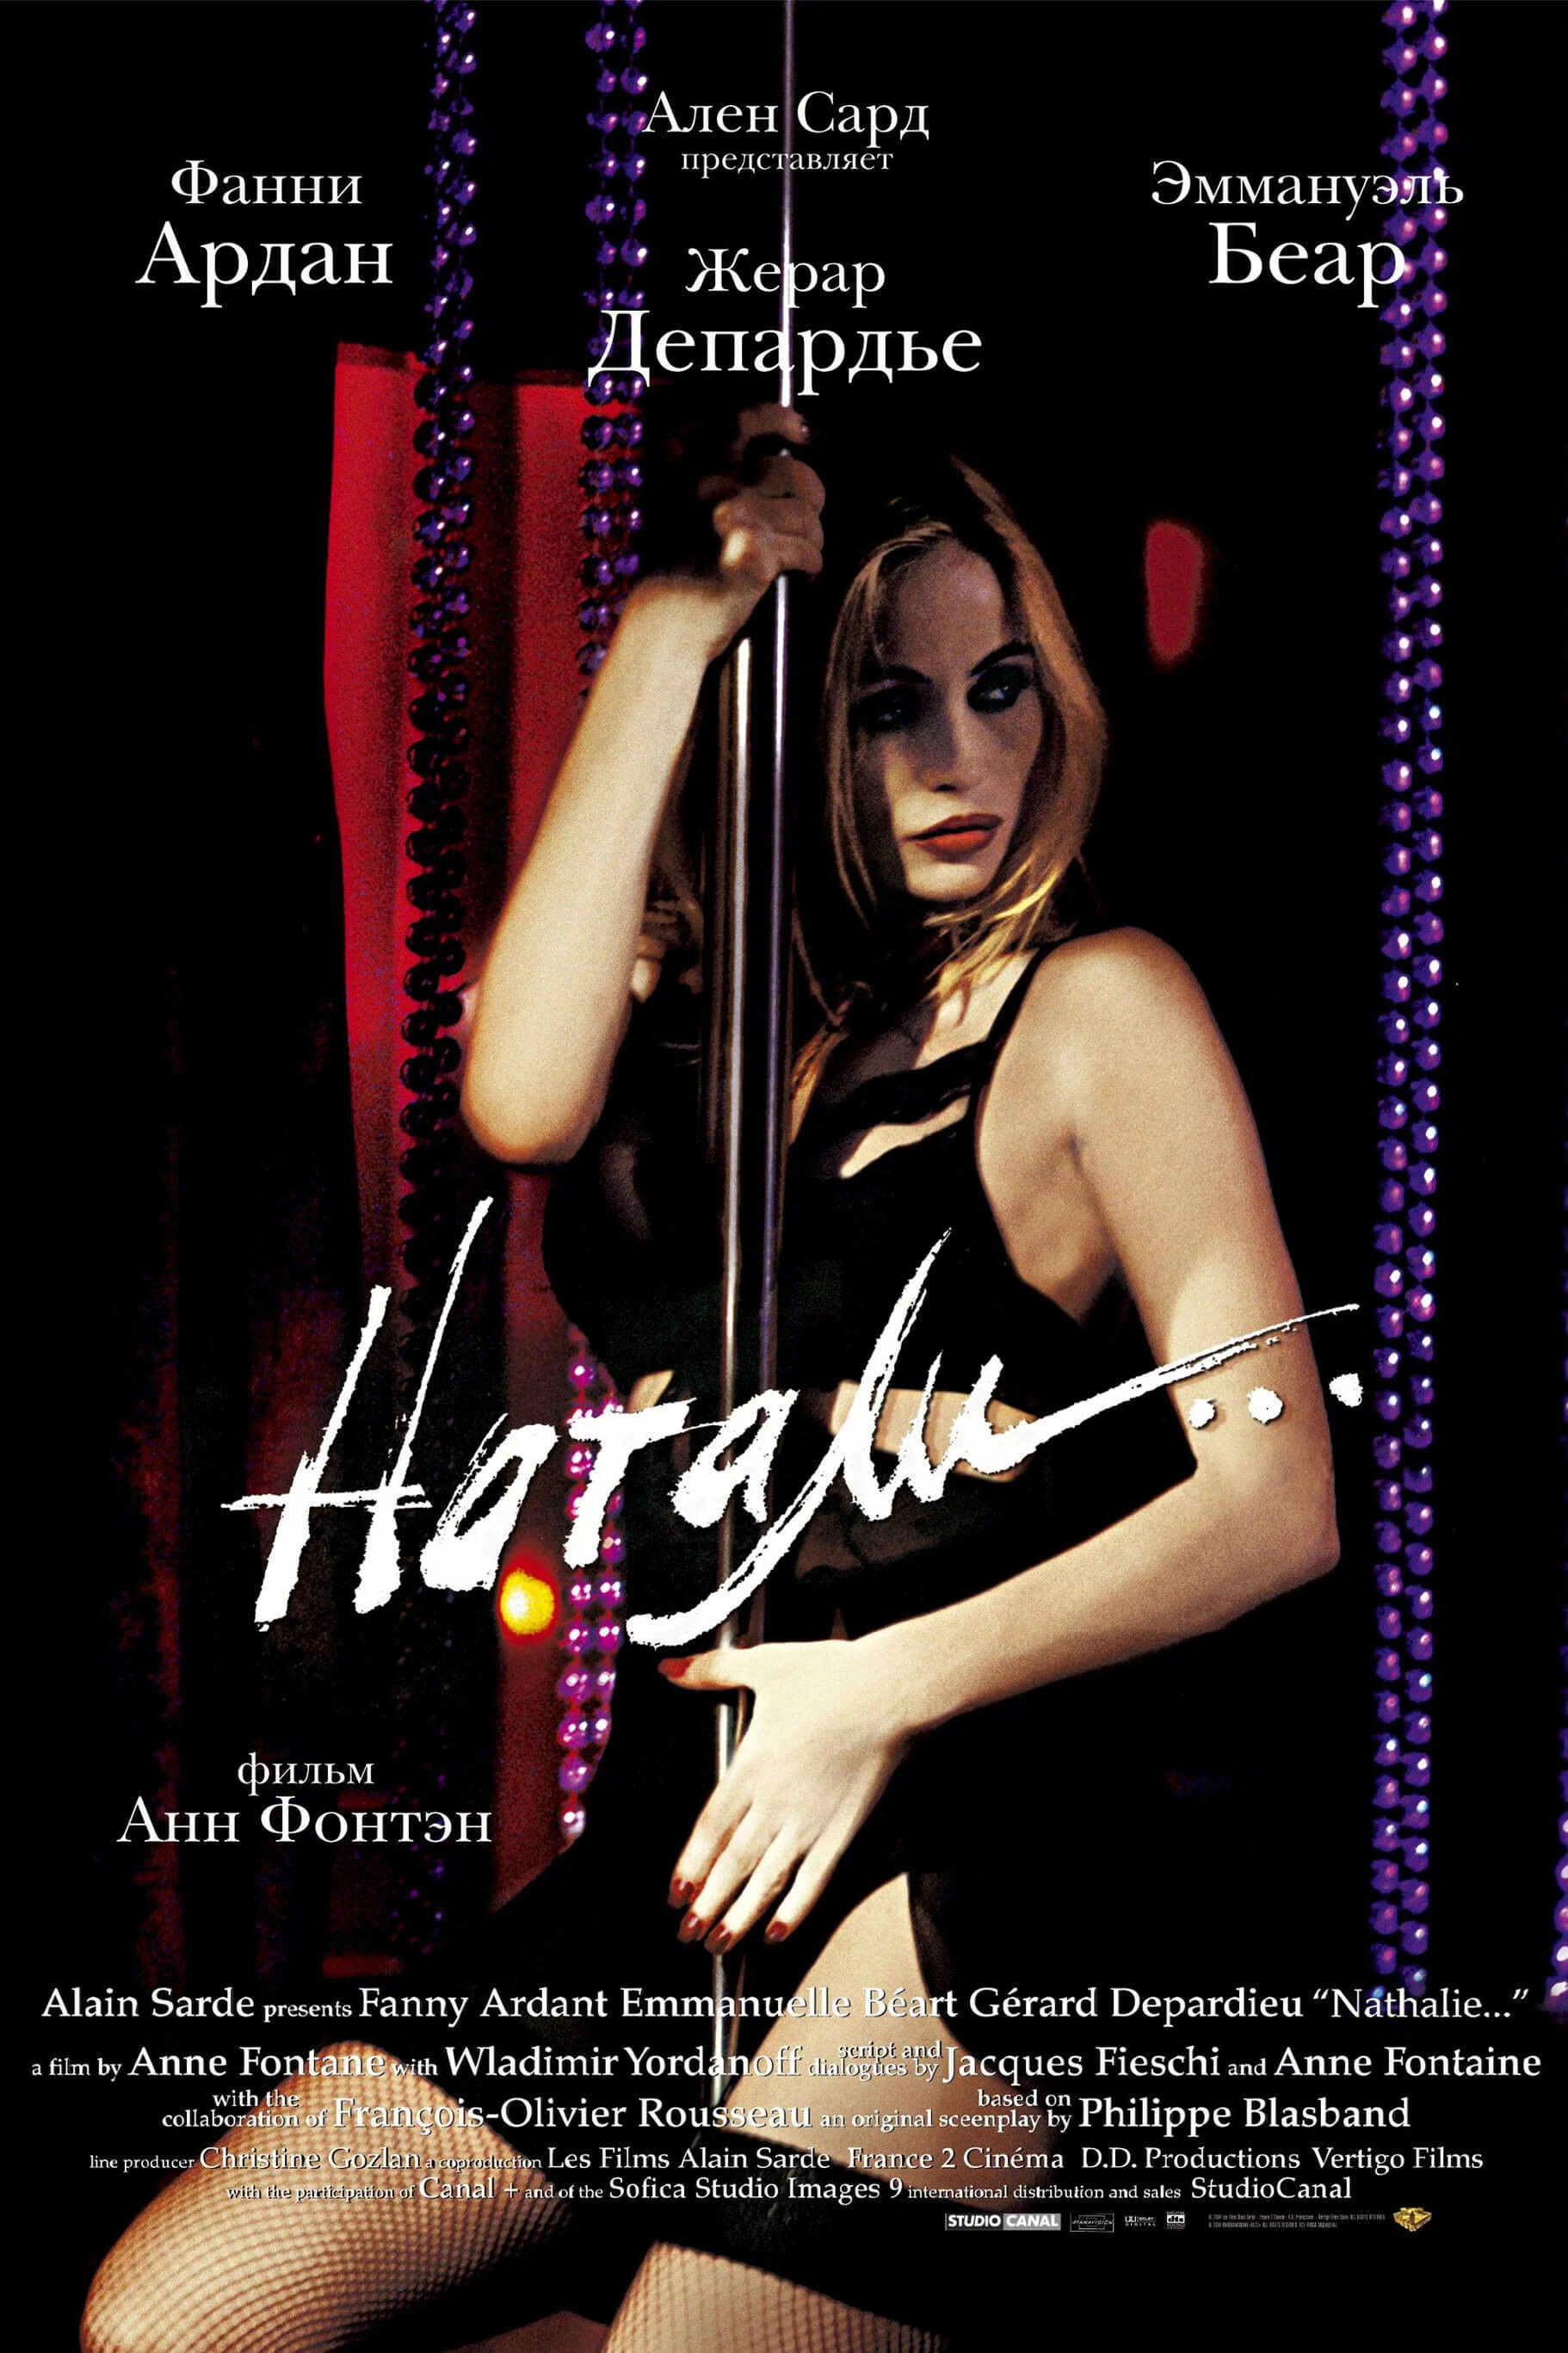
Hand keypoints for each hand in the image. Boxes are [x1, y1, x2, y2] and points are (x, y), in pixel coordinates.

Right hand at [632, 404, 823, 667]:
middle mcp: (710, 485)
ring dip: (812, 537)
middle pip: (791, 471)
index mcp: (690, 467)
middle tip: (809, 513)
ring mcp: (732, 519)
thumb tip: (772, 455)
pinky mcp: (753, 556)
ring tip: (801, 554)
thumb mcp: (673, 506)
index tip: (799, 431)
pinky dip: (811, 565)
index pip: (742, 421)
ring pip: (805, 515)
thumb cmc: (673, 572)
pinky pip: (807, 551)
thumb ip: (710, 477)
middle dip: (811, 494)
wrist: (661, 627)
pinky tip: (803, 575)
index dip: (778, 419)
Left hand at [659, 1639, 908, 1953]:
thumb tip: (667, 1669)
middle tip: (688, 1934)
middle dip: (708, 1902)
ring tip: (721, 1944)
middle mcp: (775, 1802)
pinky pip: (814, 1879)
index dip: (692, 1864)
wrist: (888, 1689)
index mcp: (751, 1766)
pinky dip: (795, 1909)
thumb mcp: (762, 1664)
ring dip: (741, 1915)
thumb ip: (711, 1671)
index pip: (711, 1828)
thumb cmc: (827, 1674)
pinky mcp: (842, 1830)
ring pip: (767, 1880)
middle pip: (733, 1863)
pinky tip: (778, 1932)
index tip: (676, 1894)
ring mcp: (810, 1821)